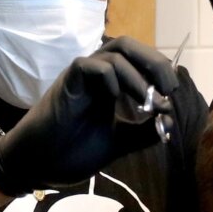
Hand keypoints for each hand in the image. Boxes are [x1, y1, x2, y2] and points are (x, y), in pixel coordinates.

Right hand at [0, 37, 180, 195]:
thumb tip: (169, 122)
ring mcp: (81, 77)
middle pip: (128, 46)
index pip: (138, 59)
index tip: (171, 93)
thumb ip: (143, 132)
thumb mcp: (119, 141)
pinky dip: (108, 75)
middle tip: (168, 88)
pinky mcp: (65, 84)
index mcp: (110, 84)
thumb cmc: (74, 151)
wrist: (41, 165)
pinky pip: (87, 65)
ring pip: (113, 52)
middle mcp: (97, 75)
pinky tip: (115, 97)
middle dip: (154, 62)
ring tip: (147, 101)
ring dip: (137, 75)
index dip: (158, 69)